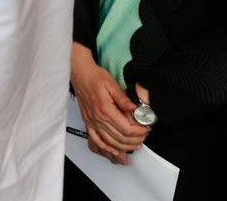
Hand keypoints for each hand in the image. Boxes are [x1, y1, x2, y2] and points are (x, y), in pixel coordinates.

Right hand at [70, 43, 148, 164]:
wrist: (80, 74)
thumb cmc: (95, 77)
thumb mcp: (112, 84)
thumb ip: (123, 99)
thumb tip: (135, 109)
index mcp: (105, 109)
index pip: (126, 129)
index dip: (139, 132)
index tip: (146, 128)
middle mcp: (97, 118)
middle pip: (120, 138)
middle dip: (135, 140)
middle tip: (144, 136)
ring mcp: (92, 122)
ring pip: (110, 143)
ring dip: (124, 147)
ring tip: (134, 145)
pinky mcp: (88, 122)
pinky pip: (96, 141)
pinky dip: (105, 148)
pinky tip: (114, 150)